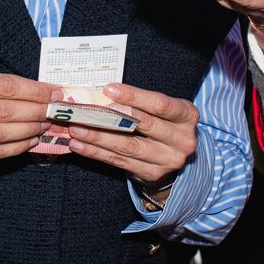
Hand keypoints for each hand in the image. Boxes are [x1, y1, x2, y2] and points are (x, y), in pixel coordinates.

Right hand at [0, 64, 58, 210]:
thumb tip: (40, 91)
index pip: (3, 85)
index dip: (34, 91)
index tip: (55, 93)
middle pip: (3, 111)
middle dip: (36, 111)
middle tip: (56, 111)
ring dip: (29, 131)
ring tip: (45, 125)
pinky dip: (14, 148)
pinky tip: (29, 141)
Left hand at [67, 81, 197, 187]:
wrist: (174, 156)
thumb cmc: (163, 123)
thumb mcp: (162, 109)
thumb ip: (140, 103)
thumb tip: (102, 94)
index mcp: (187, 116)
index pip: (159, 105)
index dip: (134, 96)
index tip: (108, 90)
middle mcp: (182, 139)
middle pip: (143, 126)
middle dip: (110, 117)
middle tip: (83, 112)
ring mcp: (168, 160)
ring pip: (128, 146)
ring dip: (98, 137)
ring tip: (75, 129)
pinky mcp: (151, 174)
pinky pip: (120, 162)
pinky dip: (97, 153)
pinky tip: (80, 145)